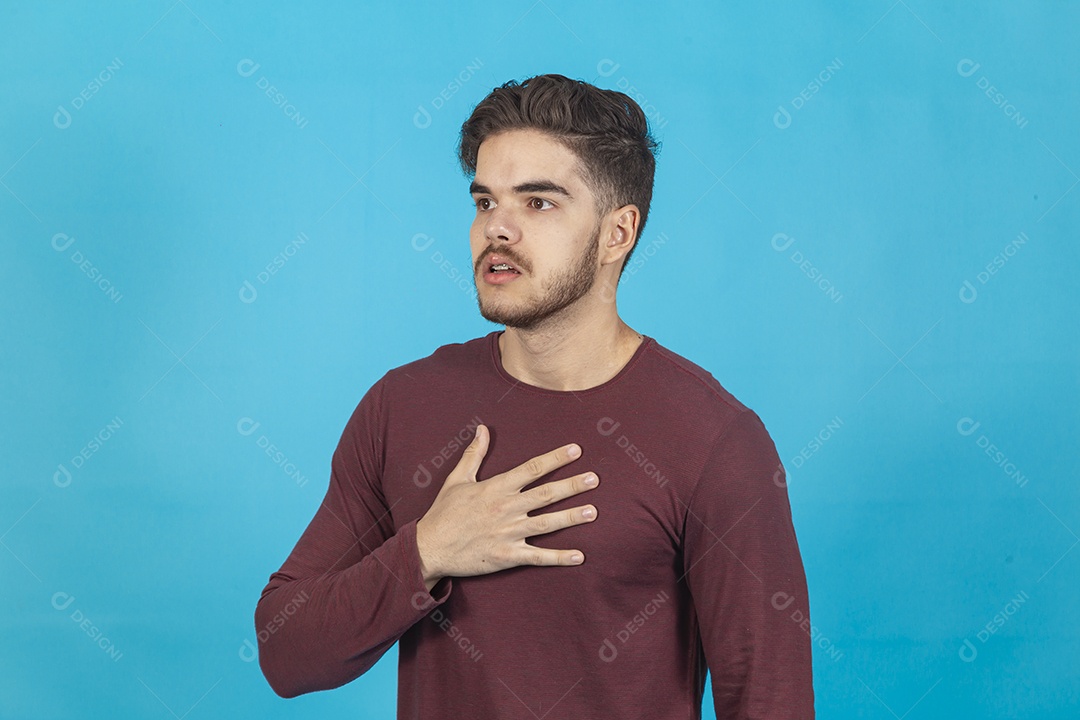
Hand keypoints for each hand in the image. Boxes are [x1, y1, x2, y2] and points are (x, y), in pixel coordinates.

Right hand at [415, 424, 598, 591]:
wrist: (430, 547)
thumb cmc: (444, 512)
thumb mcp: (457, 479)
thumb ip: (474, 454)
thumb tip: (482, 428)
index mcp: (497, 487)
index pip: (532, 468)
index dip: (556, 458)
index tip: (576, 451)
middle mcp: (506, 508)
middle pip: (546, 494)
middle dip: (572, 485)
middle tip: (594, 479)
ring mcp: (509, 533)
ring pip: (547, 523)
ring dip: (572, 517)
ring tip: (593, 511)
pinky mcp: (508, 555)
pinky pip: (538, 556)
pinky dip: (559, 557)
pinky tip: (579, 556)